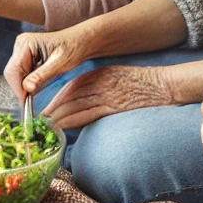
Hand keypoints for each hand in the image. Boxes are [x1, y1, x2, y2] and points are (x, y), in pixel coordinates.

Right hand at [4, 28, 92, 101]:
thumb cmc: (73, 48)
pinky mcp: (26, 57)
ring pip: (15, 76)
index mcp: (26, 43)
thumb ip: (41, 75)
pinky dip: (28, 82)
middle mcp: (20, 45)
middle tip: (31, 101)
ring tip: (37, 90)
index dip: (18, 88)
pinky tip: (38, 84)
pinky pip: (21, 74)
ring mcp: (22, 51)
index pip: (13, 70)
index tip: (25, 102)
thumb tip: (27, 88)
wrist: (81, 42)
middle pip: (12, 73)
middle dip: (21, 88)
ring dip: (25, 86)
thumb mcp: (60, 63)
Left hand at [44, 64, 173, 128]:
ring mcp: (108, 95)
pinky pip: (89, 114)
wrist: (164, 86)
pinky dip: (73, 121)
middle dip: (52, 109)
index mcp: (101, 75)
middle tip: (38, 120)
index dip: (56, 99)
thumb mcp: (118, 77)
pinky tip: (63, 127)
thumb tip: (83, 101)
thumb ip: (101, 86)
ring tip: (45, 127)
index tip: (45, 108)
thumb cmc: (143, 84)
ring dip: (58, 117)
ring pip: (76, 106)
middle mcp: (101, 84)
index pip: (72, 87)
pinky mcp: (115, 107)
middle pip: (70, 97)